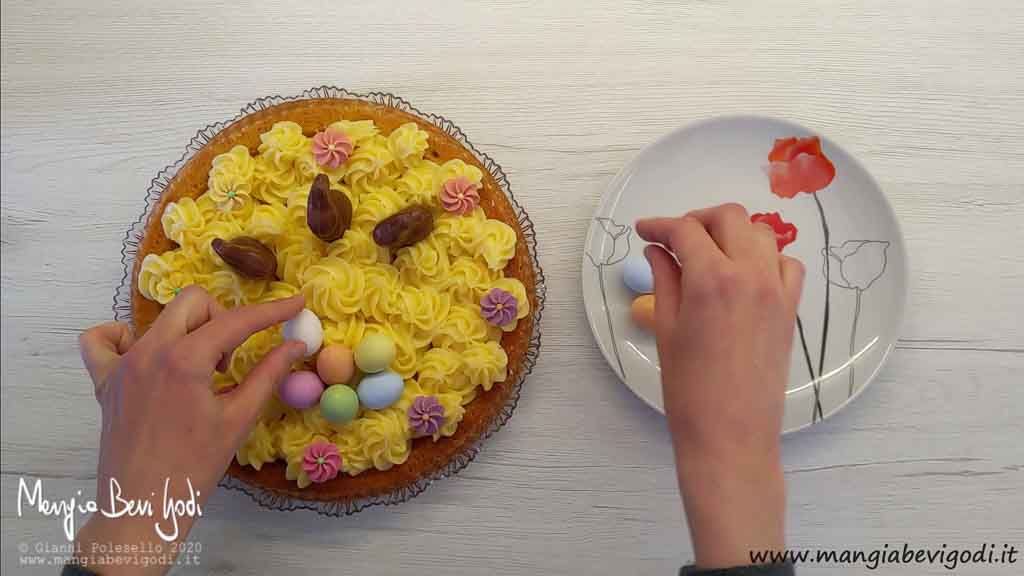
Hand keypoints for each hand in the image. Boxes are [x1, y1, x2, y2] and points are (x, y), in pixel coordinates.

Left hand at [74, 287, 305, 573]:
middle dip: (223, 319)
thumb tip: (296, 345)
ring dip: (189, 332)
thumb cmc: (195, 468)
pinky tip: (146, 356)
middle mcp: (149, 352)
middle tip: (230, 361)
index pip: (237, 320)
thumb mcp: (239, 419)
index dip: (272, 310)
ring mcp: (122, 364)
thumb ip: (268, 374)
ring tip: (198, 371)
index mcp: (185, 360)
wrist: (143, 507)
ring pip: (160, 319)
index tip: (295, 303)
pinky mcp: (104, 381)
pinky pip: (102, 340)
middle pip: (194, 303)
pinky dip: (123, 337)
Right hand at [636, 203, 803, 568]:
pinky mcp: (790, 308)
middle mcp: (750, 275)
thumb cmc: (689, 389)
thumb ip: (665, 280)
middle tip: (675, 237)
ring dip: (733, 233)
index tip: (644, 230)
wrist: (730, 435)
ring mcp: (776, 290)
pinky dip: (766, 258)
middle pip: (728, 218)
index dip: (659, 225)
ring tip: (709, 252)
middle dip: (698, 219)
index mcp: (711, 279)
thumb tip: (659, 250)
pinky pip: (786, 264)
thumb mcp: (667, 329)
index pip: (684, 231)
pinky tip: (744, 274)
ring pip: (760, 234)